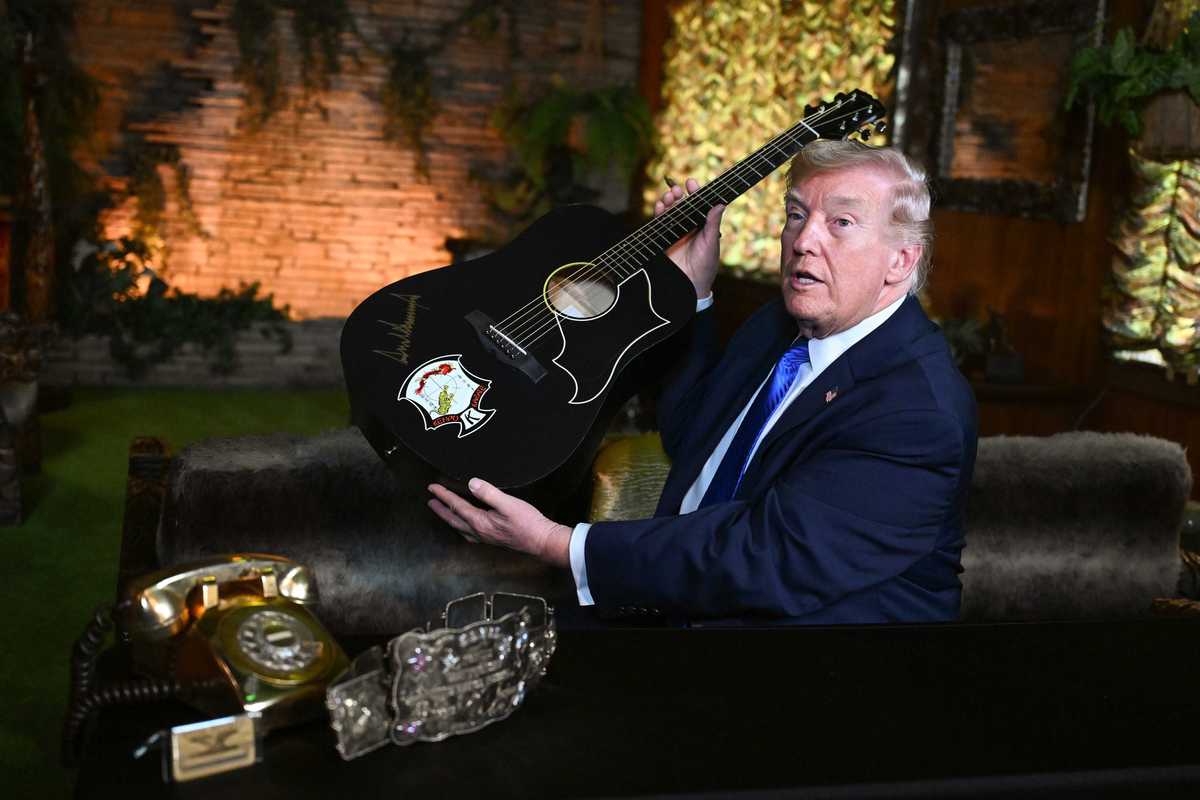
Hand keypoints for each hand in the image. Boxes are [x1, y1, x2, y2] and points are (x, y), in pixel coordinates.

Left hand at [427, 478, 570, 567]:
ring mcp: (485, 537)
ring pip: (460, 527)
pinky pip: (469, 533)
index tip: (433, 488)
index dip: (444, 495)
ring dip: (449, 519)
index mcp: (480, 522)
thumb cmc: (527, 523)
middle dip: (441, 509)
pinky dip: (461, 527)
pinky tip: (465, 527)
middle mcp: (479, 532)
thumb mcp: (508, 504)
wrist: (541, 541)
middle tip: (430, 501)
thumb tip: (472, 484)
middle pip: (453, 519)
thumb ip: (489, 493)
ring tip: (443, 512)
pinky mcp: (492, 539)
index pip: (457, 506)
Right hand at [654, 177, 725, 298]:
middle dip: (679, 195)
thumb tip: (720, 204)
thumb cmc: (706, 265)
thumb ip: (712, 223)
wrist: (692, 285)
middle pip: (682, 205)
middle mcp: (690, 227)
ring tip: (669, 196)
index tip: (691, 182)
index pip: (699, 205)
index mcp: (703, 226)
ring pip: (670, 212)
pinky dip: (658, 213)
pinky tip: (659, 206)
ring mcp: (676, 233)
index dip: (695, 192)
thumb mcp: (711, 243)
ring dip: (668, 202)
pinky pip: (660, 223)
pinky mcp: (665, 240)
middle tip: (678, 189)